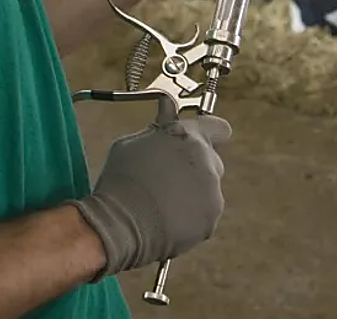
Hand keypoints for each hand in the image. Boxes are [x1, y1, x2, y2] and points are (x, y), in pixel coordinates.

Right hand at [67, 99, 232, 280]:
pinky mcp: (210, 218)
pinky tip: (166, 222)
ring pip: (208, 192)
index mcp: (189, 136)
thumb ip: (159, 129)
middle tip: (169, 181)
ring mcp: (212, 190)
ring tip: (161, 206)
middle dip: (195, 171)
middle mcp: (207, 160)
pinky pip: (204, 217)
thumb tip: (168, 113)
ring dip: (192, 197)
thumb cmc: (120, 181)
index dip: (211, 136)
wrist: (118, 222)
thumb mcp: (132, 143)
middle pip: (211, 163)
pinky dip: (190, 221)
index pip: (219, 128)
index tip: (202, 143)